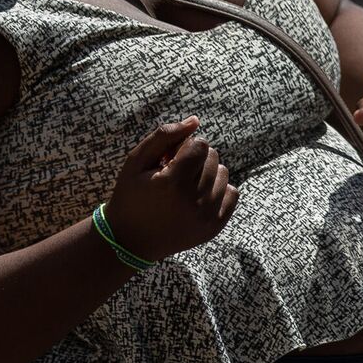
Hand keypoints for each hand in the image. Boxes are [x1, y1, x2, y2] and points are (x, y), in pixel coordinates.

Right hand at [103, 117, 238, 262]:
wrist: (130, 241)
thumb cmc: (130, 196)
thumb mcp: (137, 161)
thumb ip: (165, 136)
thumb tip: (195, 121)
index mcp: (173, 182)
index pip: (201, 144)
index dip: (184, 147)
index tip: (168, 159)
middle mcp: (195, 200)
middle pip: (213, 157)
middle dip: (195, 159)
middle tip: (174, 173)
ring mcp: (207, 216)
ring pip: (223, 174)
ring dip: (206, 174)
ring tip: (184, 186)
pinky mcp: (214, 227)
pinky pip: (232, 193)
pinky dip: (218, 190)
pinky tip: (197, 196)